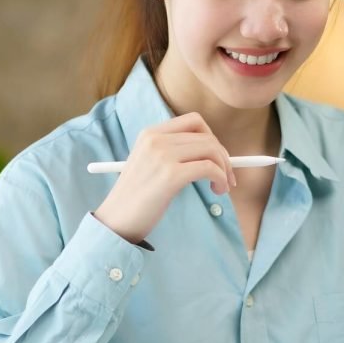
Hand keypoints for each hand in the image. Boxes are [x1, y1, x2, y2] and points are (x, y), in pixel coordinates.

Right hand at [94, 111, 235, 244]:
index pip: (194, 121)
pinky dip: (221, 178)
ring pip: (211, 150)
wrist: (115, 221)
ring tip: (222, 186)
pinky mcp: (170, 175)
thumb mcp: (149, 164)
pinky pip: (209, 168)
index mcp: (150, 133)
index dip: (212, 137)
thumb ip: (174, 153)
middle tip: (228, 176)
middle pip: (206, 136)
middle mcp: (156, 139)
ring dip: (224, 169)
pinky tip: (217, 190)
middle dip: (223, 156)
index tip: (217, 158)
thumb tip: (215, 153)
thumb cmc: (136, 198)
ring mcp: (162, 156)